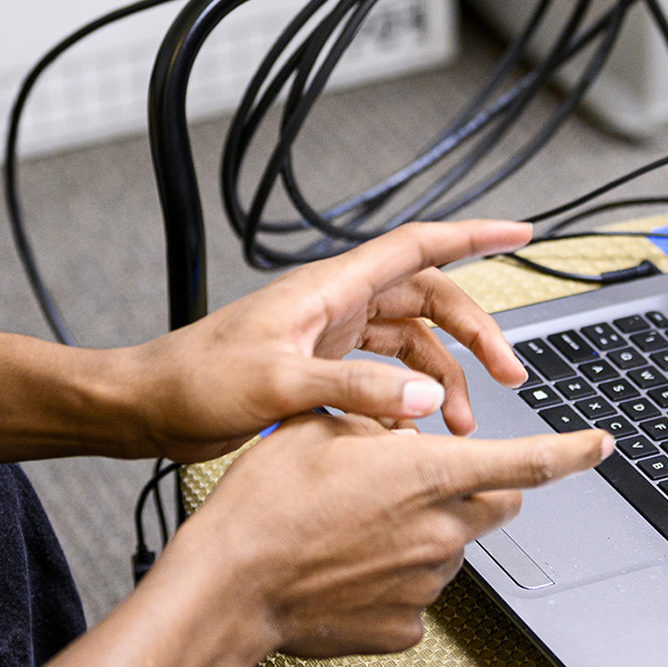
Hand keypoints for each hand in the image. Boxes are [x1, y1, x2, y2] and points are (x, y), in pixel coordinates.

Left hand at [127, 221, 532, 461]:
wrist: (148, 409)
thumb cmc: (195, 381)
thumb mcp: (279, 385)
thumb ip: (355, 388)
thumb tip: (423, 395)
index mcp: (329, 290)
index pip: (416, 247)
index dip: (472, 236)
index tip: (518, 231)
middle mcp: (334, 307)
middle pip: (427, 303)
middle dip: (473, 335)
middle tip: (507, 376)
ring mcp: (328, 339)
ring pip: (410, 346)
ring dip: (442, 379)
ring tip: (458, 425)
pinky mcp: (319, 372)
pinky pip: (384, 378)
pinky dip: (407, 402)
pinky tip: (410, 435)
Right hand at [174, 413, 613, 656]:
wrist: (229, 587)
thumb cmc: (264, 505)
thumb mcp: (317, 426)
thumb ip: (374, 420)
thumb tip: (399, 425)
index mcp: (426, 474)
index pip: (525, 462)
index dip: (572, 451)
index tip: (600, 444)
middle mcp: (437, 531)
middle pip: (494, 507)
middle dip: (481, 490)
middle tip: (427, 482)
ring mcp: (425, 585)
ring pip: (450, 551)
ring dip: (425, 535)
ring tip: (355, 529)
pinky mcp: (403, 628)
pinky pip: (416, 598)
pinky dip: (395, 581)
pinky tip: (349, 571)